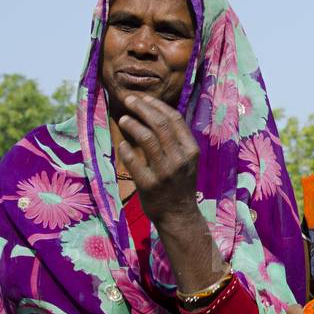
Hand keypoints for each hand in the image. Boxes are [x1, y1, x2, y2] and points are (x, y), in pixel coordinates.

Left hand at [116, 93, 200, 225]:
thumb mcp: (186, 160)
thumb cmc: (180, 184)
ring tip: (123, 119)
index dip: (156, 105)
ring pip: (147, 138)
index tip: (142, 98)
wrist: (179, 215)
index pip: (174, 119)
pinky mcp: (149, 184)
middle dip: (141, 108)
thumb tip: (154, 113)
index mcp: (191, 150)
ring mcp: (165, 172)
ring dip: (132, 124)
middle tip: (128, 100)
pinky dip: (126, 149)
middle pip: (159, 124)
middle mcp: (180, 159)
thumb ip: (175, 140)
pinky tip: (122, 144)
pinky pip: (134, 160)